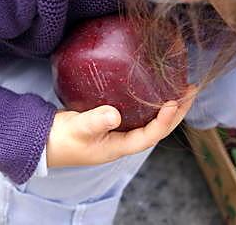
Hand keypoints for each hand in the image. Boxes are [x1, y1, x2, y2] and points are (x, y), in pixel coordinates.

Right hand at [46, 86, 196, 167]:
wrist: (45, 140)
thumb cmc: (61, 139)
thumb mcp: (77, 129)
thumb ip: (95, 121)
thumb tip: (115, 114)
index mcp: (119, 147)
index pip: (150, 136)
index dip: (164, 121)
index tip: (173, 102)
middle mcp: (124, 140)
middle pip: (158, 128)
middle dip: (176, 111)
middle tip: (189, 90)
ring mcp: (119, 131)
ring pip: (151, 119)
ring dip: (168, 106)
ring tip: (180, 88)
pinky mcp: (113, 121)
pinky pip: (139, 113)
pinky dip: (150, 102)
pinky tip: (153, 90)